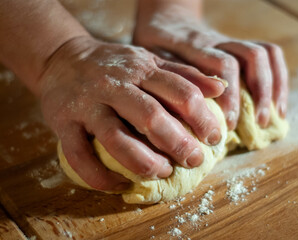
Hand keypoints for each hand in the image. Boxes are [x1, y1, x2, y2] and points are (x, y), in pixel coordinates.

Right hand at [39, 36, 225, 190]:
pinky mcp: (63, 122)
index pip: (179, 92)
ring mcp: (87, 105)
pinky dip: (100, 176)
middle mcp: (114, 86)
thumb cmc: (114, 65)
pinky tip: (120, 185)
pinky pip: (79, 155)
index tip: (214, 138)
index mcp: (141, 69)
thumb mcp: (149, 61)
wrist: (62, 58)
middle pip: (151, 116)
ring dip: (143, 161)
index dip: (202, 117)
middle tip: (193, 160)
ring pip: (116, 137)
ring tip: (162, 171)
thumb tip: (220, 88)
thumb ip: (183, 74)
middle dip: (177, 143)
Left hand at [133, 1, 288, 128]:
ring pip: (264, 53)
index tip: (231, 124)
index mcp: (193, 46)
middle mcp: (216, 41)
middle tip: (258, 123)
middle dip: (259, 93)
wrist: (166, 18)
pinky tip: (277, 102)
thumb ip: (169, 80)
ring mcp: (230, 41)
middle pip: (250, 57)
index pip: (223, 65)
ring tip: (274, 115)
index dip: (231, 96)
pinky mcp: (238, 44)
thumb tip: (184, 116)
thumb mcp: (153, 60)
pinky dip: (278, 78)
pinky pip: (268, 52)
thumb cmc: (155, 45)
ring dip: (273, 86)